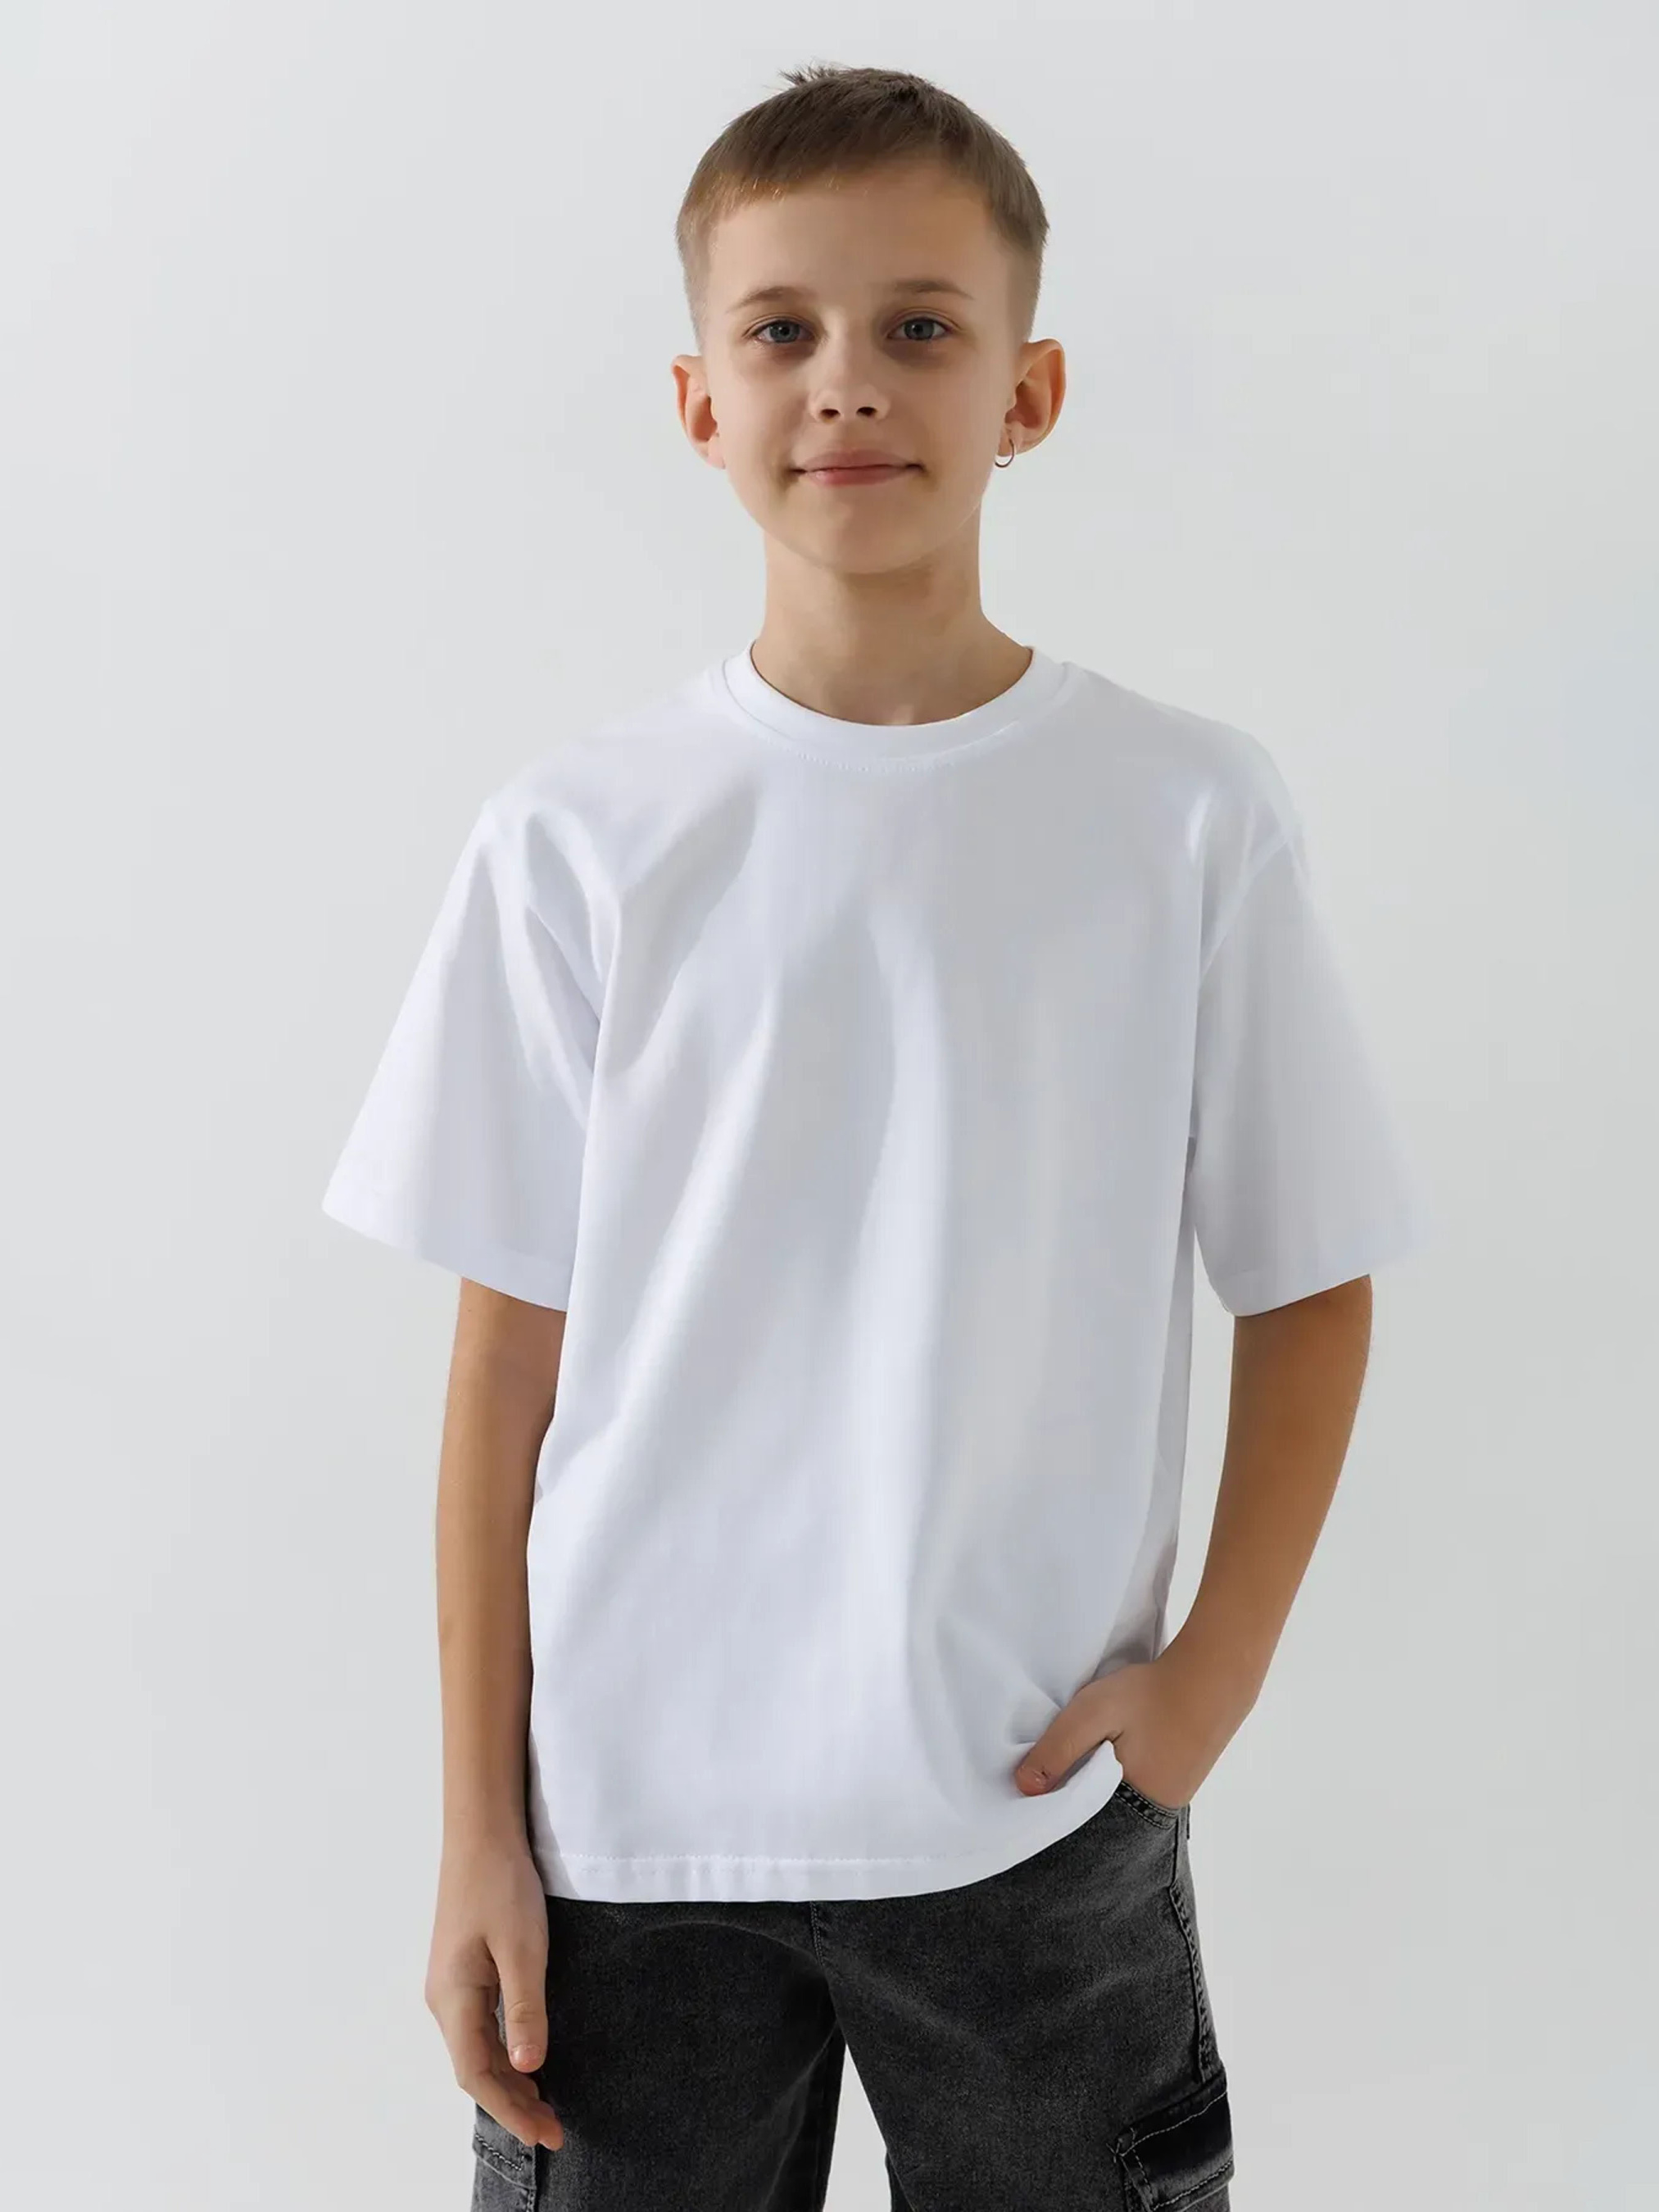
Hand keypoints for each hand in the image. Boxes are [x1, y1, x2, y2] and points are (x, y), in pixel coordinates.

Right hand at [426, 1837, 565, 2152]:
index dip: (511, 2111)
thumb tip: (528, 2068)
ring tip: (543, 2106)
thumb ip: (525, 2009)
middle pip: (475, 2069)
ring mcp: (450, 1985)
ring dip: (508, 2081)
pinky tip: (524, 2059)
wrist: (481, 1833)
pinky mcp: (461, 1970)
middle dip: (512, 2104)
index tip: (546, 2134)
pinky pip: (479, 2027)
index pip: (477, 2076)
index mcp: (454, 1998)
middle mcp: (444, 1999)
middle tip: (554, 2130)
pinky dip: (502, 2053)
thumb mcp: (522, 1948)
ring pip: (476, 2049)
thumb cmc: (501, 1884)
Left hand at [1012, 1642, 1250, 1808]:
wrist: (1212, 1676)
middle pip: (1100, 1818)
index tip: (1033, 1798)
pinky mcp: (1178, 1779)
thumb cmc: (1150, 1696)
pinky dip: (1117, 1778)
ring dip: (1097, 1788)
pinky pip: (1136, 1790)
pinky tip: (1110, 1757)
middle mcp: (1153, 1813)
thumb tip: (1024, 1787)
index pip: (1081, 1825)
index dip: (1057, 1811)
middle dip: (1076, 1801)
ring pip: (1118, 1803)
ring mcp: (1169, 1798)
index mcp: (1130, 1805)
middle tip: (1052, 1780)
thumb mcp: (1092, 1713)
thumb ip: (1058, 1749)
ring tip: (1079, 1766)